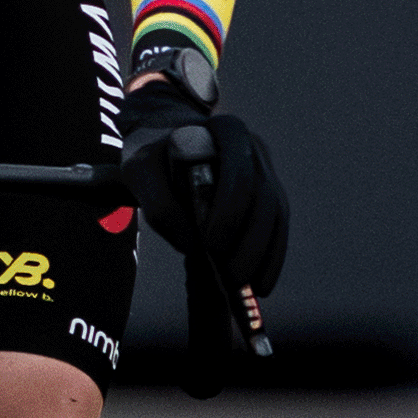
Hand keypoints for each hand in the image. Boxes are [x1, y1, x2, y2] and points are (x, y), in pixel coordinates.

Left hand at [120, 81, 289, 294]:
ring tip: (246, 287)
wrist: (167, 142)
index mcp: (226, 130)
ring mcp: (265, 170)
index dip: (229, 212)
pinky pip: (278, 226)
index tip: (210, 245)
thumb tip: (191, 245)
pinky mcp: (269, 193)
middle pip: (262, 198)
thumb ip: (159, 206)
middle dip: (249, 242)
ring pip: (275, 215)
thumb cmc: (152, 156)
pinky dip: (271, 256)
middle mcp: (253, 147)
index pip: (237, 174)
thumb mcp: (139, 172)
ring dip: (264, 255)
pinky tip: (260, 283)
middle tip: (230, 277)